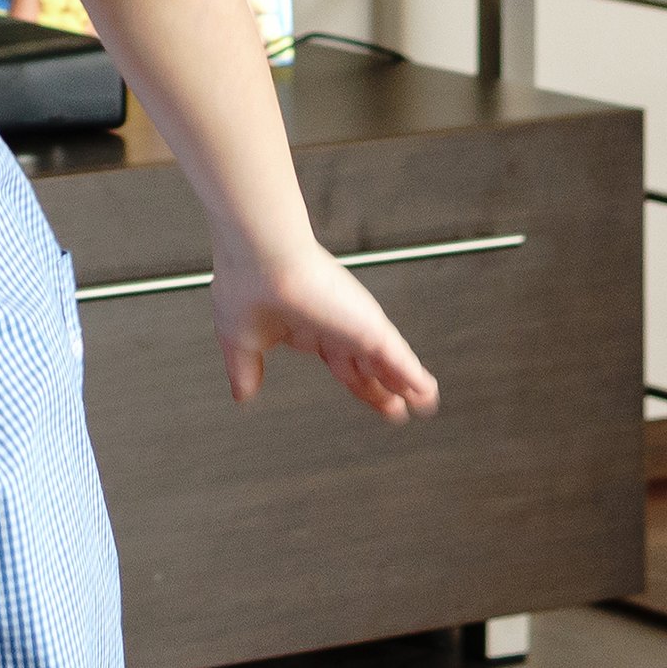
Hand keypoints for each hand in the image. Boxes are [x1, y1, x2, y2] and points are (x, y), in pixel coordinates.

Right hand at [211, 242, 440, 422]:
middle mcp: (333, 326)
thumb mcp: (240, 341)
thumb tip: (242, 395)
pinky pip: (398, 356)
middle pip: (365, 366)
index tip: (369, 399)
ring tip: (425, 401)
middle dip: (382, 390)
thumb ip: (245, 371)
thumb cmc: (245, 284)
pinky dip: (413, 376)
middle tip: (398, 410)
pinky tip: (426, 392)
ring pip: (387, 361)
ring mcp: (352, 326)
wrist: (259, 257)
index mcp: (305, 329)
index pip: (339, 363)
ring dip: (406, 383)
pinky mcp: (367, 326)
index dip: (356, 385)